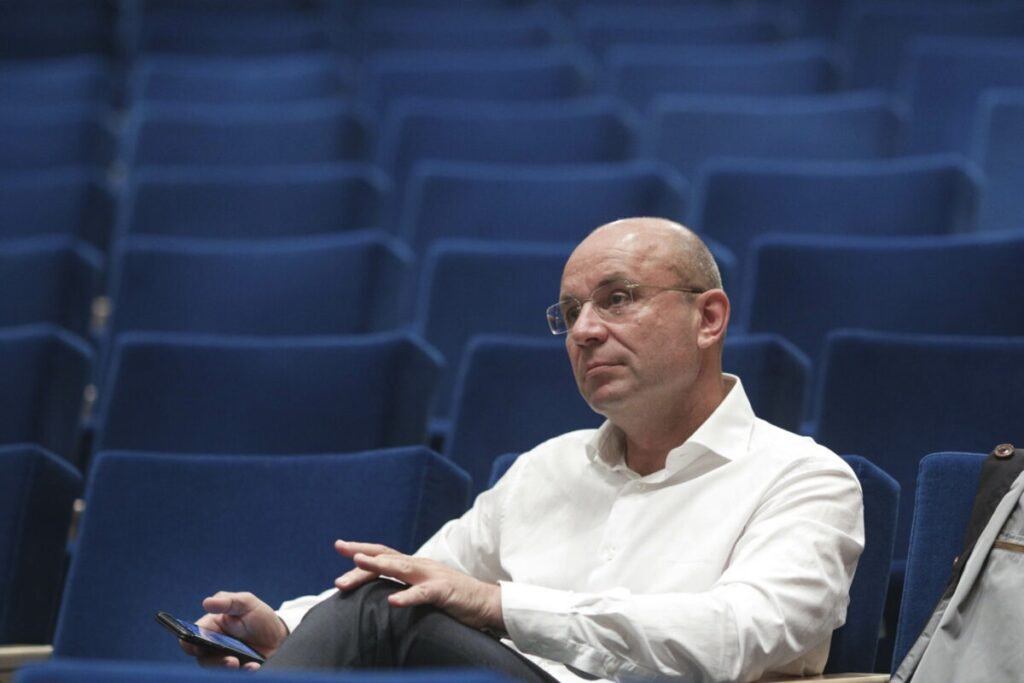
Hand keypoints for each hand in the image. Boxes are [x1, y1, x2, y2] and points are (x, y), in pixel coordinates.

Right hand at [180, 591, 288, 670]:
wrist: (281, 635)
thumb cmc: (259, 616)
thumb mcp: (246, 603)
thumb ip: (228, 601)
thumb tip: (206, 603)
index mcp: (210, 629)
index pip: (190, 639)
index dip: (189, 643)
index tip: (198, 645)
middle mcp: (214, 648)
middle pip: (203, 659)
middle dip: (215, 661)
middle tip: (231, 660)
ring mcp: (226, 661)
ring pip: (218, 669)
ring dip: (228, 668)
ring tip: (243, 664)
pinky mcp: (239, 671)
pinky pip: (236, 676)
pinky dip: (245, 671)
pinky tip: (254, 666)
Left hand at [334, 539, 503, 630]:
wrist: (486, 602)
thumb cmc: (453, 597)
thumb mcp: (424, 588)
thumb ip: (405, 585)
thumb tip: (380, 592)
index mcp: (414, 566)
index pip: (384, 553)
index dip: (362, 550)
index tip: (340, 546)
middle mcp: (420, 566)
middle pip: (386, 556)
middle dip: (361, 553)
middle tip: (339, 548)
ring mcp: (432, 576)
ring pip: (401, 568)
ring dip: (378, 565)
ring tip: (358, 563)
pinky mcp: (444, 591)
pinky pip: (423, 594)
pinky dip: (407, 597)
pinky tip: (392, 601)